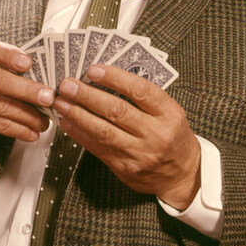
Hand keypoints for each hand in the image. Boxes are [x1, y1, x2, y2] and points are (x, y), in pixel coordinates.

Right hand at [0, 37, 54, 181]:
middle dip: (27, 89)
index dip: (8, 54)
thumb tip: (46, 79)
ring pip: (1, 105)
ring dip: (28, 115)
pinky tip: (32, 132)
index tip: (28, 63)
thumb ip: (11, 74)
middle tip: (48, 97)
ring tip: (44, 121)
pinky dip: (20, 129)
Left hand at [53, 64, 200, 209]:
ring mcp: (140, 153)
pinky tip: (68, 122)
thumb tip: (104, 79)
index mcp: (169, 114)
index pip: (140, 90)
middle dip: (88, 96)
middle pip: (117, 110)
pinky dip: (80, 134)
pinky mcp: (125, 168)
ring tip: (62, 102)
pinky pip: (98, 148)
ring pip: (103, 131)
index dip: (114, 78)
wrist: (183, 175)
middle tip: (68, 85)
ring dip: (78, 115)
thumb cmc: (172, 136)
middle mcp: (156, 134)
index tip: (93, 70)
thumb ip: (143, 97)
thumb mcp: (169, 112)